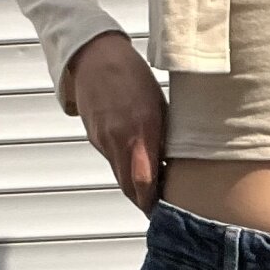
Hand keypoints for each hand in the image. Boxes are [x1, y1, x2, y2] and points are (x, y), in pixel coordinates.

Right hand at [70, 32, 166, 216]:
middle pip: (131, 188)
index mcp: (140, 130)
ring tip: (153, 194)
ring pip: (121, 177)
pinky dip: (125, 170)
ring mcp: (104, 141)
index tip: (167, 212)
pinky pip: (113, 162)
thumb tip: (175, 162)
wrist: (93, 56)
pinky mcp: (95, 138)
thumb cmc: (131, 74)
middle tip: (162, 213)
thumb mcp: (159, 103)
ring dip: (136, 188)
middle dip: (146, 203)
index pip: (145, 182)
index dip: (155, 203)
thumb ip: (164, 135)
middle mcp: (119, 140)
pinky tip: (137, 167)